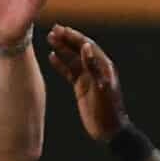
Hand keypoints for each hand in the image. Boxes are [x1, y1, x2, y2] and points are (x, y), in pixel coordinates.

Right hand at [47, 25, 128, 139]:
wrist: (109, 130)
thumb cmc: (108, 110)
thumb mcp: (101, 88)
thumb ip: (93, 67)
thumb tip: (85, 46)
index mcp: (104, 66)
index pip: (87, 46)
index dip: (74, 37)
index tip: (61, 29)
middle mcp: (96, 69)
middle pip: (79, 50)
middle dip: (66, 40)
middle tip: (52, 31)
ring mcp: (88, 78)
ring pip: (72, 59)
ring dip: (62, 49)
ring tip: (50, 39)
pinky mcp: (81, 87)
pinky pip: (69, 72)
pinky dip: (60, 64)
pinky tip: (51, 57)